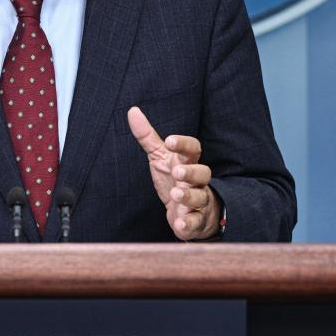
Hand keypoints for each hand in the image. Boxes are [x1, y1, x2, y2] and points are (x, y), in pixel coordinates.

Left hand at [128, 106, 221, 240]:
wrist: (193, 211)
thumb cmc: (175, 179)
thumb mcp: (161, 157)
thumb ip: (148, 137)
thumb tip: (132, 111)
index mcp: (188, 162)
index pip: (193, 149)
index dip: (183, 144)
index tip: (170, 141)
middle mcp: (197, 181)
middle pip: (203, 172)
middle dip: (191, 171)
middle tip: (177, 172)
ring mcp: (199, 201)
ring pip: (200, 197)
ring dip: (188, 196)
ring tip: (175, 194)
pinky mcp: (195, 221)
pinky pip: (195, 223)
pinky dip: (188, 224)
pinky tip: (179, 223)